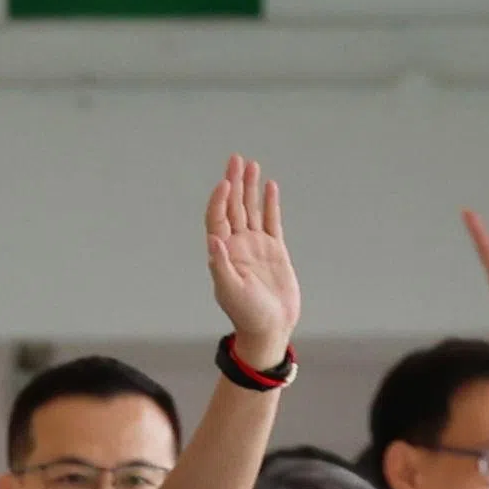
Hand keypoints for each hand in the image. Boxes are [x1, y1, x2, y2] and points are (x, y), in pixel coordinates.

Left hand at [205, 155, 299, 372]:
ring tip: (251, 165)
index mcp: (224, 253)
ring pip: (251, 210)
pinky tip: (270, 187)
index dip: (220, 199)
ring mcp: (256, 246)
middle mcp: (238, 245)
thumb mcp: (231, 292)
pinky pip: (271, 221)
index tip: (225, 182)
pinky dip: (269, 204)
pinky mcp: (274, 251)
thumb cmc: (247, 315)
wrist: (270, 329)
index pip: (218, 218)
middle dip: (234, 182)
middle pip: (233, 207)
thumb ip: (221, 265)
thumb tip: (213, 239)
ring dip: (250, 188)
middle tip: (235, 159)